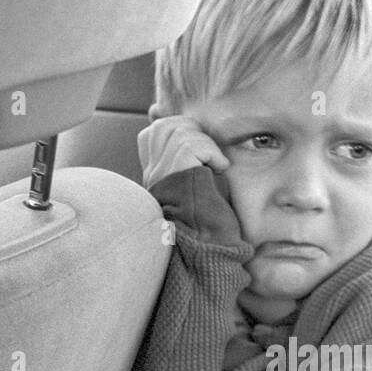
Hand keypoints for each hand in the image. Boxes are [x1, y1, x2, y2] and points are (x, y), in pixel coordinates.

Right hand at [138, 116, 241, 246]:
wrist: (208, 244)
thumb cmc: (210, 219)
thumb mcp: (195, 187)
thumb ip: (190, 163)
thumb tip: (199, 136)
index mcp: (155, 176)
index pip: (151, 134)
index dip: (176, 129)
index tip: (197, 144)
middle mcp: (153, 174)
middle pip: (164, 127)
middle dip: (192, 129)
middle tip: (209, 152)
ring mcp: (162, 174)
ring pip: (179, 132)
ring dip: (205, 142)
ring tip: (215, 163)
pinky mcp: (176, 176)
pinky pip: (192, 146)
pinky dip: (212, 152)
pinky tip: (220, 168)